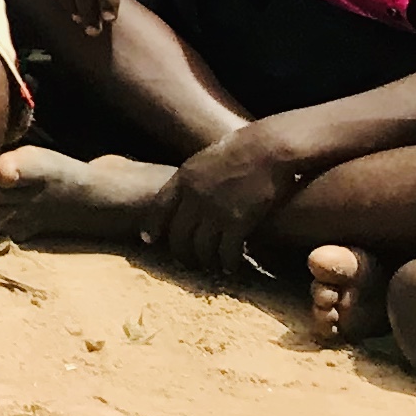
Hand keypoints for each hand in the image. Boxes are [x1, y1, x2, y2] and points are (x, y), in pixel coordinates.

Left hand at [158, 117, 311, 280]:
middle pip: (178, 234)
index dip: (152, 226)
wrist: (267, 149)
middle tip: (186, 262)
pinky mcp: (238, 222)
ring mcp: (215, 211)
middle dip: (181, 252)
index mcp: (184, 178)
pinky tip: (230, 267)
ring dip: (204, 261)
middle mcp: (194, 197)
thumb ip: (194, 178)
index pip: (159, 207)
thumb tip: (190, 192)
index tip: (148, 240)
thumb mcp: (206, 158)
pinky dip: (227, 263)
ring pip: (201, 248)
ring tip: (209, 267)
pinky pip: (227, 252)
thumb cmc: (242, 148)